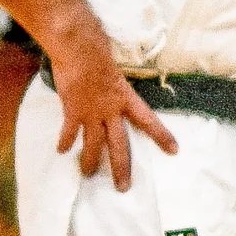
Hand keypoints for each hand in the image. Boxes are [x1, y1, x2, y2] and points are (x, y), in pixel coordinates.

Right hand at [48, 12, 173, 189]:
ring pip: (93, 144)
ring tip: (88, 174)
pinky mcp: (73, 110)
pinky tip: (61, 151)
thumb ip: (116, 83)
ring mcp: (91, 112)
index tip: (174, 150)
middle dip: (121, 167)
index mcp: (125, 97)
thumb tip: (112, 84)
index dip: (161, 136)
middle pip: (119, 144)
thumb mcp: (114, 68)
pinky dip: (65, 142)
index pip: (149, 120)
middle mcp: (111, 109)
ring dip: (90, 161)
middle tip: (123, 187)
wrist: (78, 47)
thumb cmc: (97, 50)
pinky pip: (70, 132)